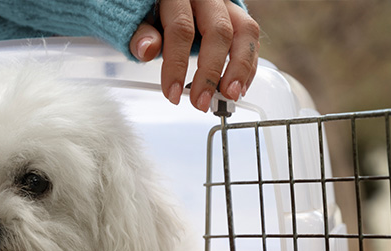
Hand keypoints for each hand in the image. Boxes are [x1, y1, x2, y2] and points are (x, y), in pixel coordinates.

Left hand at [129, 0, 259, 110]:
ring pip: (245, 31)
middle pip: (218, 32)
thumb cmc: (154, 12)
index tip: (173, 94)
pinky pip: (251, 37)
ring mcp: (226, 6)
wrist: (169, 1)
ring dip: (240, 68)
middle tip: (202, 101)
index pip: (181, 29)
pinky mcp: (237, 16)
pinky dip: (248, 63)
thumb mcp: (139, 20)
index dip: (177, 65)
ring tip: (230, 95)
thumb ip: (141, 34)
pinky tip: (239, 85)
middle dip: (211, 72)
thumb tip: (147, 50)